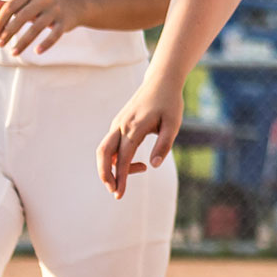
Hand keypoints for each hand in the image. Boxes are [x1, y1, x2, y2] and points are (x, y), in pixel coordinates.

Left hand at [0, 0, 83, 55]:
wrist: (77, 3)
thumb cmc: (45, 4)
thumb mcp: (27, 0)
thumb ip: (8, 4)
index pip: (10, 7)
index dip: (0, 21)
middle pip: (22, 17)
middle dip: (8, 32)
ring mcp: (56, 10)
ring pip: (37, 27)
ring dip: (23, 42)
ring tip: (13, 53)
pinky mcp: (66, 21)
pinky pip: (55, 34)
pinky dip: (46, 44)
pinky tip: (37, 52)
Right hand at [98, 76, 183, 199]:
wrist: (161, 81)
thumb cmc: (170, 103)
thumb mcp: (173, 124)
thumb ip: (164, 144)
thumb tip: (153, 166)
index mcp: (134, 127)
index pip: (122, 158)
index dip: (120, 177)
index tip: (120, 194)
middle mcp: (121, 125)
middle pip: (103, 154)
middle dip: (105, 175)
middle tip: (116, 192)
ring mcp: (117, 124)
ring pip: (104, 150)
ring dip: (110, 167)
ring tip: (128, 177)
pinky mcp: (117, 123)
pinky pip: (110, 144)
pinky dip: (114, 157)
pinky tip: (132, 162)